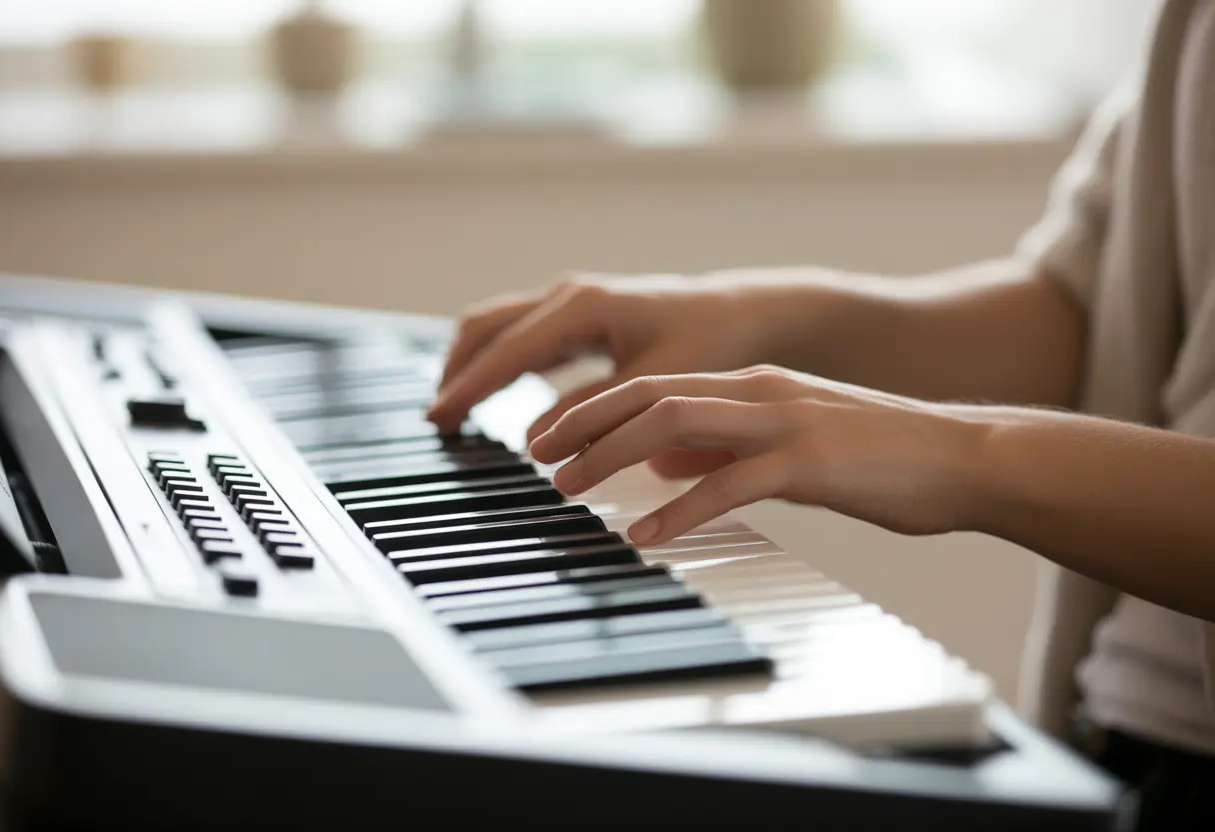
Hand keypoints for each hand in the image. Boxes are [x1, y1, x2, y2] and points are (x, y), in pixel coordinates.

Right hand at [426, 273, 781, 439]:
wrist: (737, 313)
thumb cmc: (706, 344)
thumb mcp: (655, 384)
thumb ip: (596, 412)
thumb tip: (537, 442)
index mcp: (584, 307)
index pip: (508, 351)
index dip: (471, 387)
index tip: (440, 418)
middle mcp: (568, 296)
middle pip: (487, 327)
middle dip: (457, 371)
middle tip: (436, 420)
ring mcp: (568, 302)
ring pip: (496, 327)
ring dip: (470, 364)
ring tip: (451, 411)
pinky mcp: (574, 316)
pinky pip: (517, 335)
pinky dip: (494, 362)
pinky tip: (486, 394)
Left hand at [527, 366, 984, 544]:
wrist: (966, 457)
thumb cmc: (881, 458)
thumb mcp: (790, 445)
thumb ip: (727, 449)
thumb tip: (667, 464)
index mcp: (753, 385)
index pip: (654, 383)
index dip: (594, 406)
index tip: (548, 432)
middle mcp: (760, 391)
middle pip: (650, 394)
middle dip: (583, 421)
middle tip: (536, 454)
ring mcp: (786, 421)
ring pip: (676, 423)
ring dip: (612, 454)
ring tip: (568, 485)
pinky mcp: (811, 461)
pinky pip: (729, 482)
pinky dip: (680, 507)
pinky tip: (646, 532)